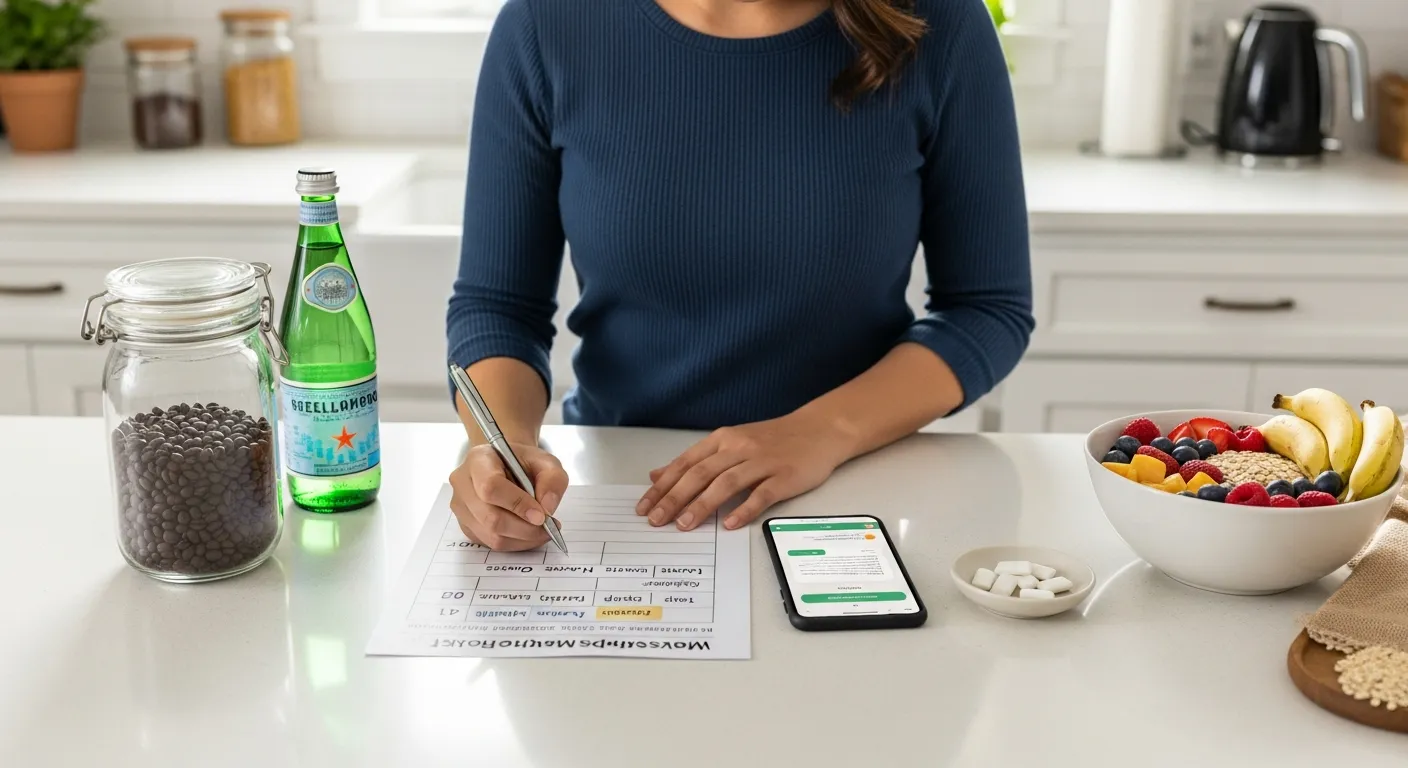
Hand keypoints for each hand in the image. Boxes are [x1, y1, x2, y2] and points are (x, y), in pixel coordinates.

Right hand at [448, 443, 568, 550]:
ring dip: (523, 539)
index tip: (541, 515)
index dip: (517, 504)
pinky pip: (490, 543)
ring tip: (542, 530)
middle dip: (525, 528)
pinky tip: (528, 533)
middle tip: (548, 526)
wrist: (507, 466)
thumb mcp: (545, 461)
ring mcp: (461, 507)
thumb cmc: (523, 462)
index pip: (491, 486)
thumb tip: (547, 507)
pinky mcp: (466, 525)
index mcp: (479, 459)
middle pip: (490, 517)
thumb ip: (553, 479)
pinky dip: (515, 543)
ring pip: (491, 535)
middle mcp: (463, 483)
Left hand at [636, 415, 852, 531]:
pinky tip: (731, 525)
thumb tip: (657, 475)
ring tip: (685, 526)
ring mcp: (762, 461)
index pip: (685, 463)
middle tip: (657, 521)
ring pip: (726, 483)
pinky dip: (745, 509)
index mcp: (723, 439)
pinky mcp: (785, 476)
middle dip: (675, 498)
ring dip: (703, 505)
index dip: (663, 486)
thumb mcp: (730, 442)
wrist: (819, 429)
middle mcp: (739, 448)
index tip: (644, 506)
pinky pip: (762, 494)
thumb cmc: (773, 439)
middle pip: (701, 474)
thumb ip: (696, 460)